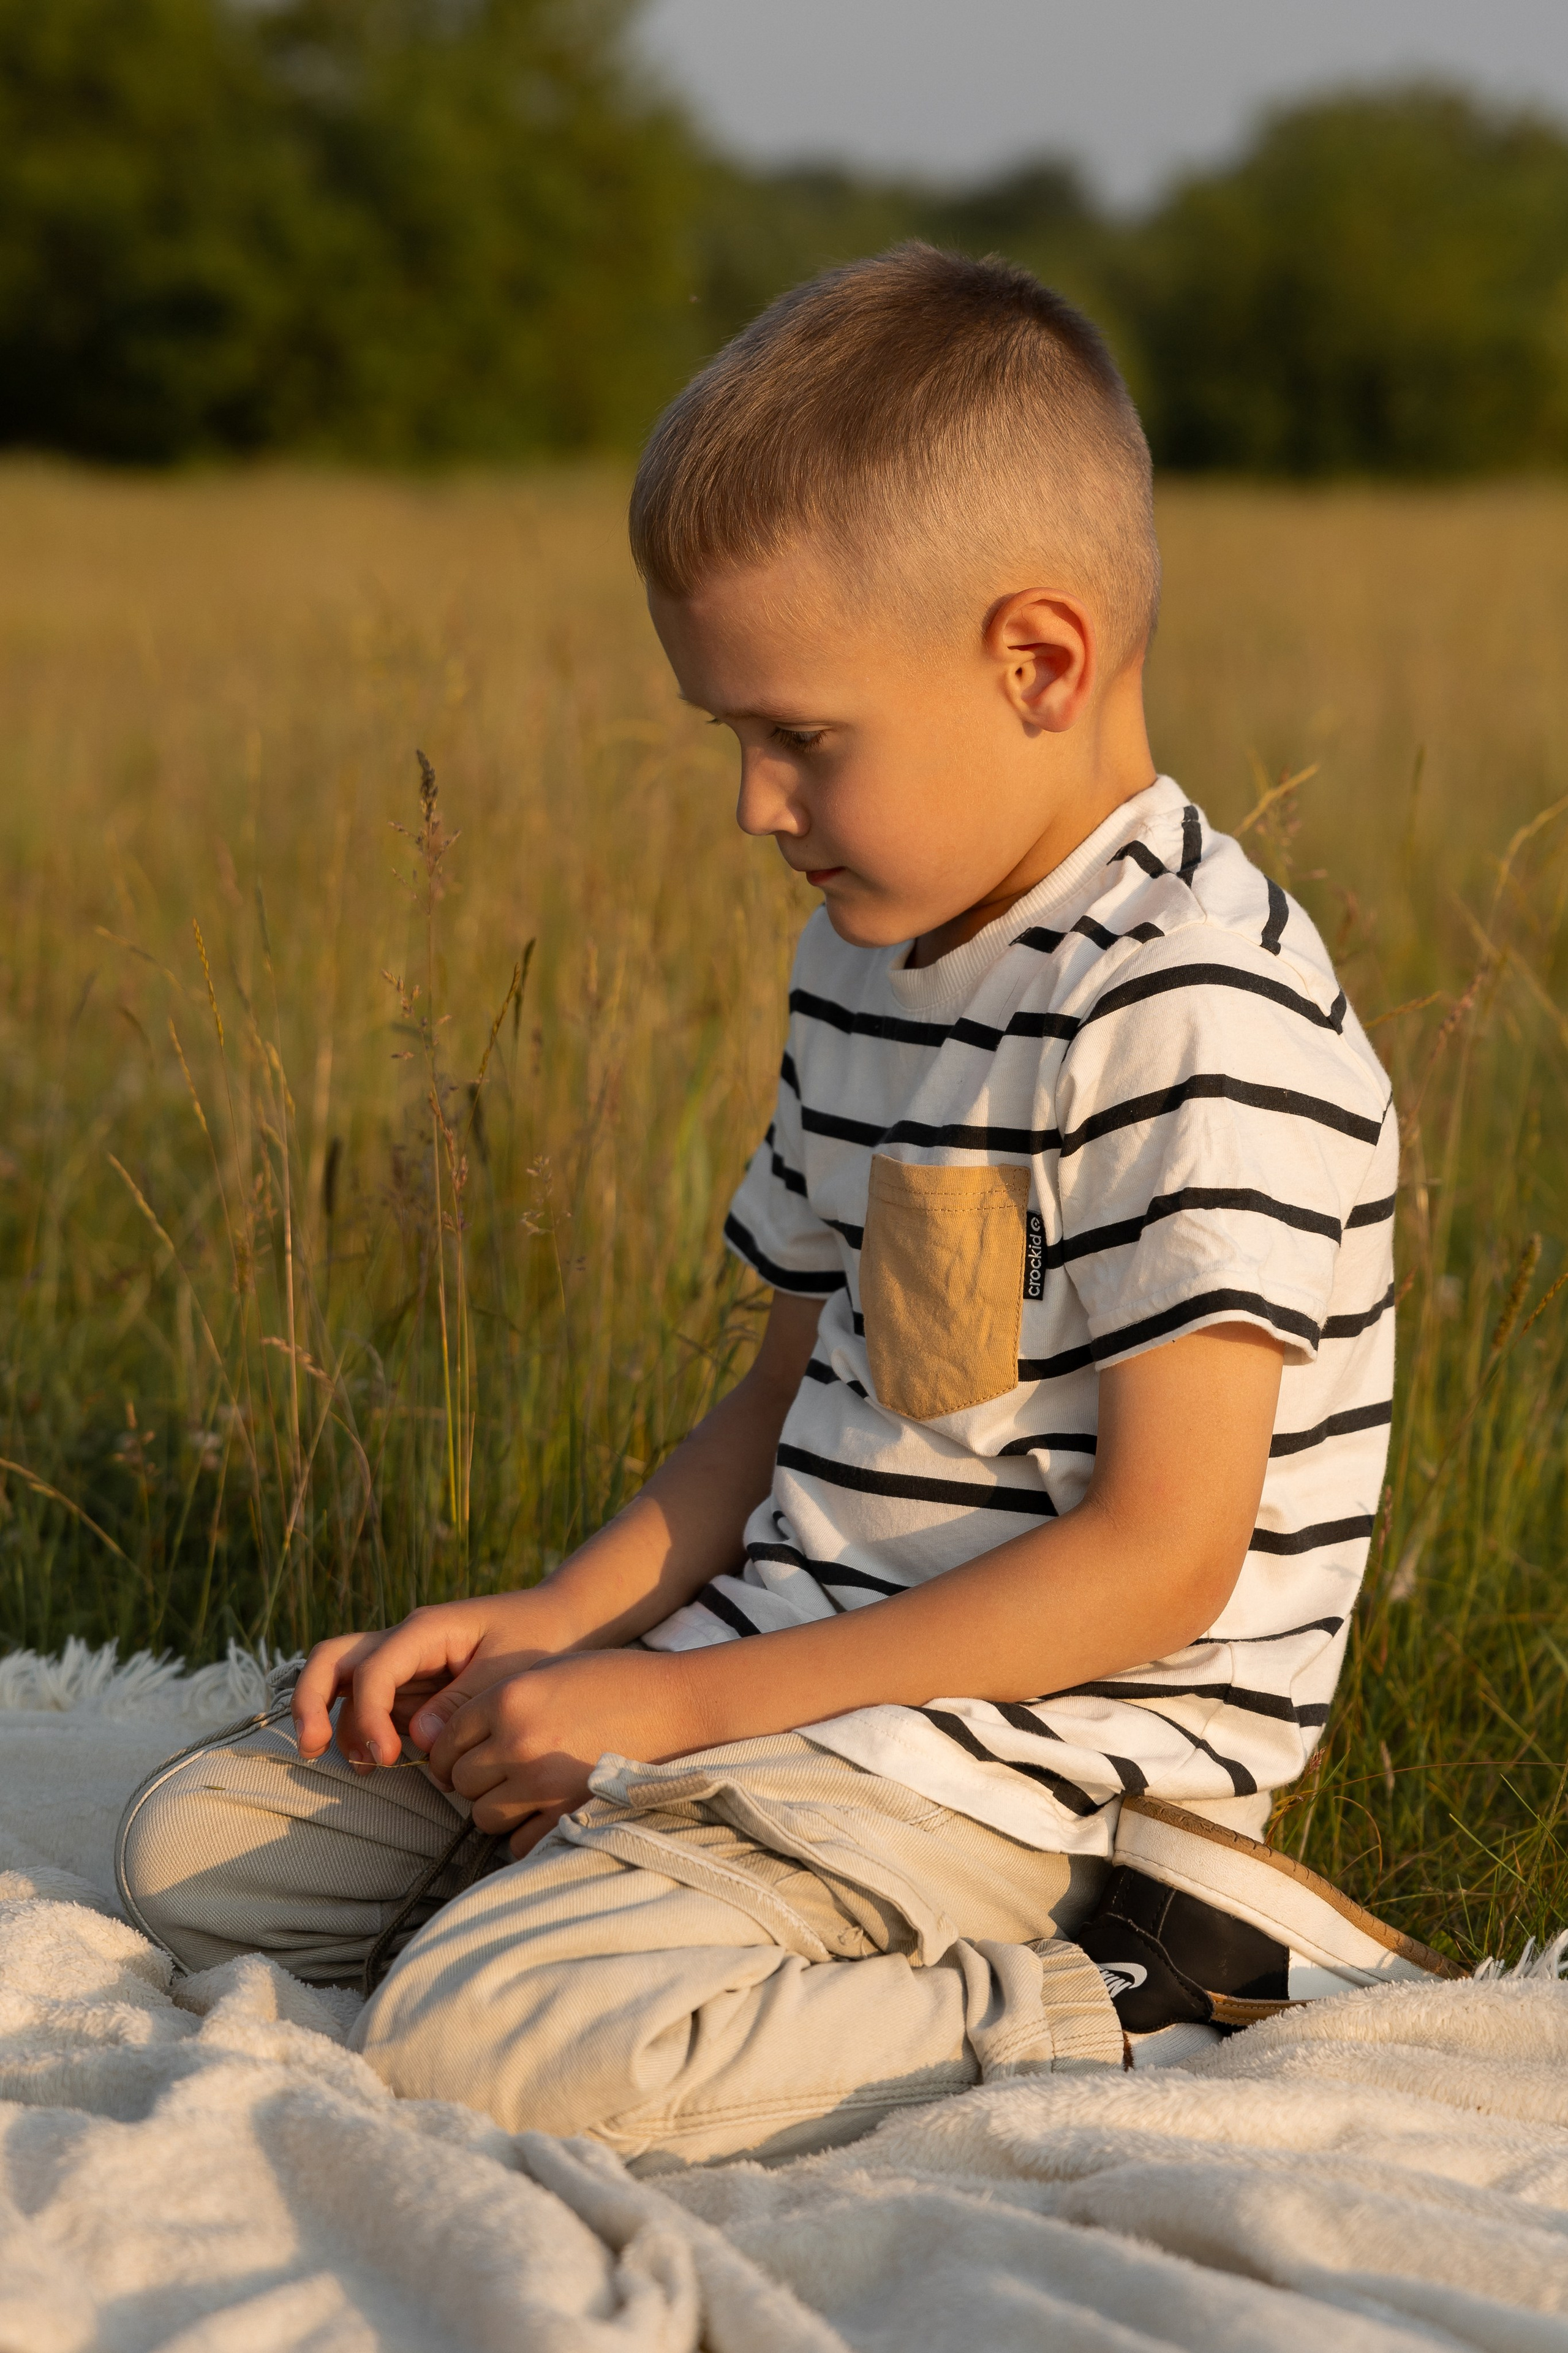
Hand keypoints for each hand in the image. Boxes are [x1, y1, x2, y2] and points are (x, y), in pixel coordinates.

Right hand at [291, 1590, 578, 1770]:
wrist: (560, 1621)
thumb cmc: (536, 1639)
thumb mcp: (506, 1670)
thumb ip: (461, 1702)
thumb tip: (418, 1737)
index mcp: (425, 1629)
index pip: (374, 1670)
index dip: (369, 1716)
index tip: (388, 1759)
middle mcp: (404, 1641)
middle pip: (332, 1659)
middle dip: (311, 1701)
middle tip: (311, 1749)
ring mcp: (403, 1662)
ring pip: (344, 1683)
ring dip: (338, 1723)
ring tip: (362, 1767)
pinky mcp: (412, 1684)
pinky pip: (371, 1703)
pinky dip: (363, 1730)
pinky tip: (377, 1761)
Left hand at [426, 1648, 708, 1856]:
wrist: (678, 1704)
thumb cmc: (614, 1681)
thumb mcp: (549, 1671)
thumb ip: (499, 1700)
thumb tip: (456, 1738)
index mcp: (508, 1698)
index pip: (446, 1740)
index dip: (450, 1751)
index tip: (467, 1755)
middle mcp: (517, 1741)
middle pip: (460, 1781)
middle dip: (475, 1780)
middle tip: (501, 1773)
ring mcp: (542, 1783)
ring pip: (482, 1816)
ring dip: (496, 1808)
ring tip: (524, 1792)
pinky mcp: (569, 1814)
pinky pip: (518, 1843)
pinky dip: (524, 1833)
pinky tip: (545, 1811)